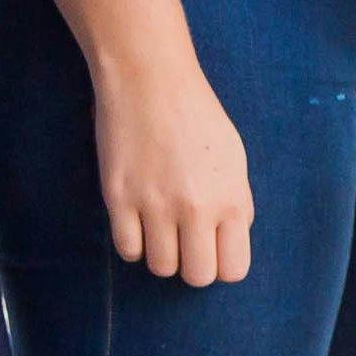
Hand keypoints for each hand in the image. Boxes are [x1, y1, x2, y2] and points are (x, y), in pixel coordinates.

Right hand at [101, 58, 253, 284]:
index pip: (234, 269)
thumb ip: (236, 202)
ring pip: (161, 268)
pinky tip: (137, 221)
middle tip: (185, 241)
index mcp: (231, 198)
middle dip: (192, 265)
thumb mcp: (234, 158)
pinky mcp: (119, 198)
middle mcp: (196, 207)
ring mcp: (155, 204)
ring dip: (161, 253)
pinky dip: (133, 242)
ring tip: (159, 226)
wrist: (149, 79)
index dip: (222, 264)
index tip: (212, 248)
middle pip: (198, 276)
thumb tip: (230, 240)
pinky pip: (128, 250)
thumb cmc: (196, 115)